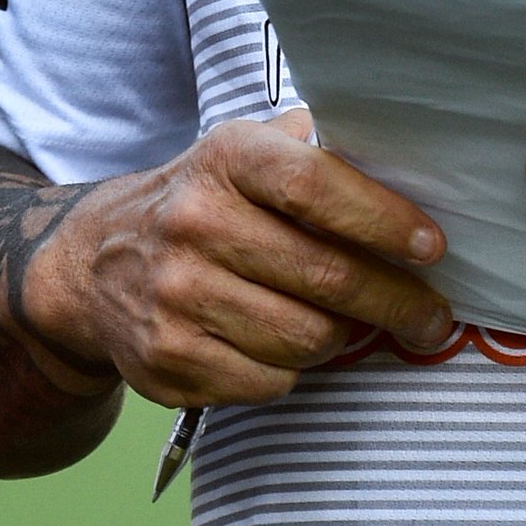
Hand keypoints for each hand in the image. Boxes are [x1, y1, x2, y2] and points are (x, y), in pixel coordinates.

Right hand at [23, 109, 452, 407]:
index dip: (381, 218)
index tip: (431, 246)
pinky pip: (269, 379)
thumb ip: (314, 147)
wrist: (93, 262)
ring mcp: (177, 296)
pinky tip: (295, 344)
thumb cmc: (201, 199)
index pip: (316, 186)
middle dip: (395, 300)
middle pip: (324, 274)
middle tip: (432, 314)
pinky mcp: (167, 360)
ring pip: (305, 336)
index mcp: (228, 159)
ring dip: (345, 336)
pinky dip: (296, 367)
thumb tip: (400, 157)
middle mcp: (196, 223)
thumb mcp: (246, 148)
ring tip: (356, 324)